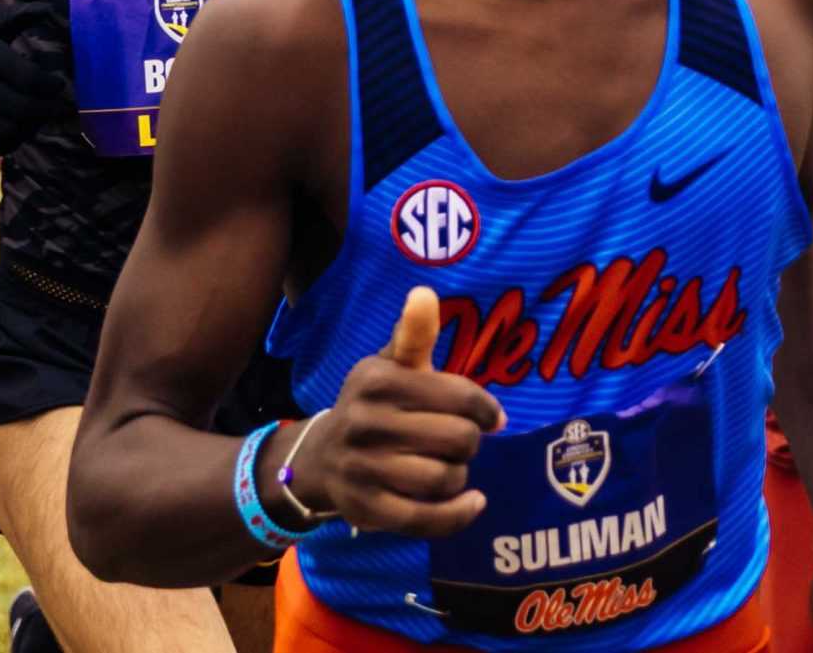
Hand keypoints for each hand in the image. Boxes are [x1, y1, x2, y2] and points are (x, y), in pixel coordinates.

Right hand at [0, 12, 60, 157]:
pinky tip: (17, 127)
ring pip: (9, 132)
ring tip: (36, 117)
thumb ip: (21, 14)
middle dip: (46, 109)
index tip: (57, 85)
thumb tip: (47, 10)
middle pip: (23, 109)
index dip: (51, 86)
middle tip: (54, 105)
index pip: (30, 79)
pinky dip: (10, 141)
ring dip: (30, 128)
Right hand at [281, 286, 501, 538]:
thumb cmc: (374, 406)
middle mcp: (367, 422)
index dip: (486, 409)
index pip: (459, 396)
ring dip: (459, 476)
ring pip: (444, 478)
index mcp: (378, 380)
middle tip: (460, 443)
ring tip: (451, 468)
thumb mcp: (389, 366)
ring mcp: (364, 468)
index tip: (491, 418)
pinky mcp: (367, 508)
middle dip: (469, 443)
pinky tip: (472, 502)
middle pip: (458, 440)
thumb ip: (413, 334)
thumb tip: (424, 293)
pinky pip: (427, 520)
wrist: (321, 457)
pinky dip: (458, 515)